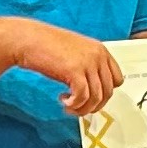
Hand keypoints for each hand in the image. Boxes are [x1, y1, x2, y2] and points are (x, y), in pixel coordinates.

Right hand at [6, 22, 123, 116]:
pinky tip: (64, 101)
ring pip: (96, 98)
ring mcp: (88, 63)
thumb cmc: (47, 46)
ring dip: (82, 108)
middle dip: (94, 105)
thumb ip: (88, 67)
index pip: (117, 79)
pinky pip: (82, 97)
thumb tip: (93, 90)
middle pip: (108, 92)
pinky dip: (74, 105)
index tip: (93, 98)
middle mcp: (97, 56)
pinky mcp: (75, 71)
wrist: (29, 39)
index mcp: (100, 50)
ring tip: (69, 107)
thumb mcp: (76, 53)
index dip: (105, 93)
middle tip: (79, 107)